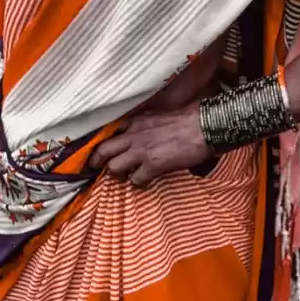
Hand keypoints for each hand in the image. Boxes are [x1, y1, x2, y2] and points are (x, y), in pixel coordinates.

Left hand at [90, 104, 210, 187]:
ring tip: (124, 177)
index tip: (98, 151)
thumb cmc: (187, 119)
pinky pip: (136, 180)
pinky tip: (144, 182)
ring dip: (117, 175)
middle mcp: (133, 135)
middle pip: (103, 151)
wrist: (204, 126)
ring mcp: (142, 151)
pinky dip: (138, 184)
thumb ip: (144, 125)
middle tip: (95, 169)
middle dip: (96, 162)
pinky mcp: (153, 165)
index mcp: (135, 122)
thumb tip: (141, 135)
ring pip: (114, 168)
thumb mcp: (158, 117)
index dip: (100, 144)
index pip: (108, 132)